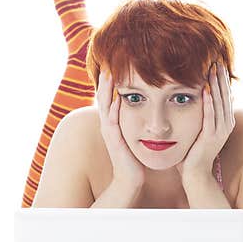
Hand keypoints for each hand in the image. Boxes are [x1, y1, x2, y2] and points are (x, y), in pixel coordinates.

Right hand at [96, 69, 146, 189]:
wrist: (130, 179)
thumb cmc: (134, 157)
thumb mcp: (132, 134)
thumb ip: (132, 121)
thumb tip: (138, 107)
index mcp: (112, 122)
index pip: (109, 97)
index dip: (110, 82)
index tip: (113, 64)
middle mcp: (108, 125)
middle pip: (103, 97)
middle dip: (105, 80)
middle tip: (107, 62)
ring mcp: (110, 133)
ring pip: (105, 107)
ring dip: (107, 90)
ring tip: (109, 74)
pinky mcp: (115, 141)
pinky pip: (113, 122)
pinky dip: (114, 109)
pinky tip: (118, 98)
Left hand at [176, 61, 235, 183]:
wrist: (195, 173)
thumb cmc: (194, 151)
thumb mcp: (202, 128)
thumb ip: (206, 114)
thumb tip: (207, 98)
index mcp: (225, 121)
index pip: (225, 95)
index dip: (222, 79)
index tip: (217, 63)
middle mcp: (226, 125)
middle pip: (225, 95)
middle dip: (220, 77)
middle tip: (216, 59)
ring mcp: (220, 131)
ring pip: (219, 103)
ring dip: (215, 85)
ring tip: (212, 69)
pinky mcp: (211, 136)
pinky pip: (210, 115)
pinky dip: (208, 101)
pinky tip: (205, 88)